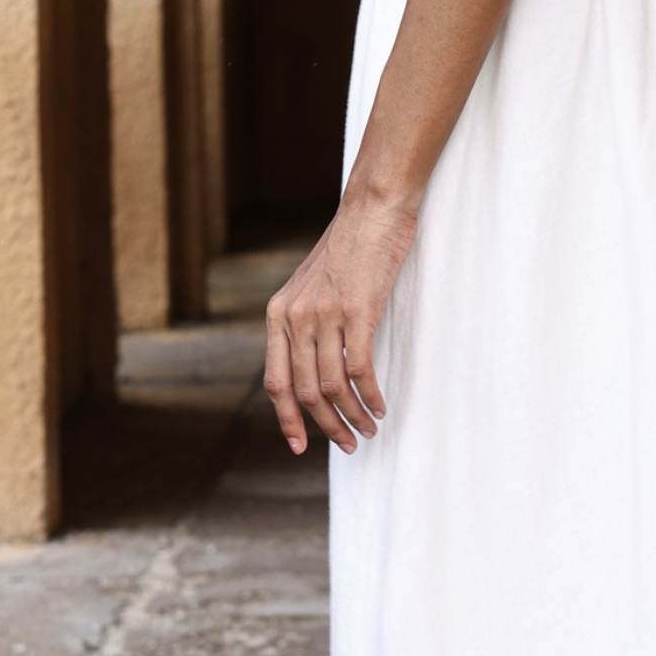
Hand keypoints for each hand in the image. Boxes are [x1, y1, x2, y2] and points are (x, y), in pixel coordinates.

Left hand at [266, 190, 419, 457]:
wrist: (373, 209)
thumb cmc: (350, 248)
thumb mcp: (312, 286)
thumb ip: (306, 324)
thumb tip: (313, 370)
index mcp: (279, 314)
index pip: (275, 382)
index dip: (287, 420)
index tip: (301, 446)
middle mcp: (295, 317)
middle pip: (305, 392)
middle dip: (327, 427)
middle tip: (349, 444)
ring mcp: (324, 314)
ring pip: (331, 386)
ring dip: (352, 416)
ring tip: (369, 429)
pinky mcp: (357, 311)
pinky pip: (359, 369)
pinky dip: (369, 395)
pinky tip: (380, 406)